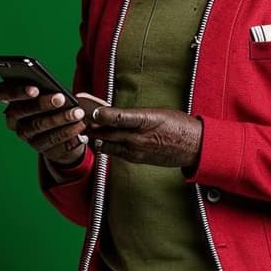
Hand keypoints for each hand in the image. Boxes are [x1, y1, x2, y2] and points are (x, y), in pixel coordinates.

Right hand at [0, 82, 99, 165]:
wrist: (62, 132)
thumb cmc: (55, 105)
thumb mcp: (51, 94)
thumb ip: (49, 90)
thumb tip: (59, 93)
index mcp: (11, 99)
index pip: (2, 93)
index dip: (16, 91)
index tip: (34, 89)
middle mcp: (13, 119)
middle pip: (21, 111)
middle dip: (42, 104)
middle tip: (61, 98)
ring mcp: (25, 135)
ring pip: (38, 126)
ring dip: (60, 118)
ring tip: (77, 112)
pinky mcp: (39, 148)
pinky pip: (52, 140)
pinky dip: (68, 132)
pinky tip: (79, 125)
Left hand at [87, 106, 202, 168]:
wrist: (193, 147)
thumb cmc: (177, 125)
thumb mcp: (157, 113)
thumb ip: (134, 115)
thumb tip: (112, 113)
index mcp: (146, 121)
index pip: (120, 117)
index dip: (103, 115)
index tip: (91, 111)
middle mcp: (139, 137)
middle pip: (108, 133)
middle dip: (92, 127)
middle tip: (77, 120)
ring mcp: (137, 151)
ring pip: (108, 145)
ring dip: (96, 138)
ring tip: (83, 130)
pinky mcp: (137, 159)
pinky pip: (115, 153)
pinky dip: (106, 146)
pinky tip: (98, 140)